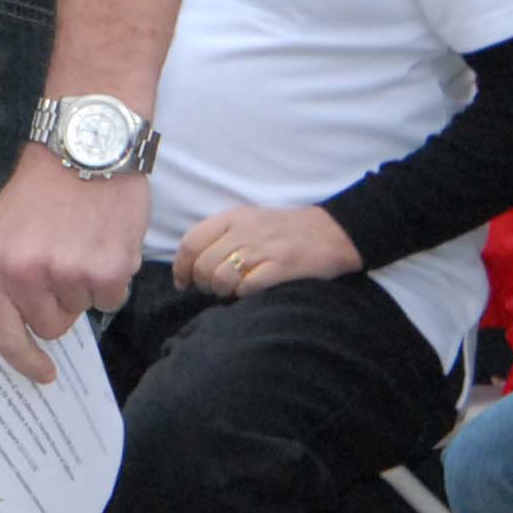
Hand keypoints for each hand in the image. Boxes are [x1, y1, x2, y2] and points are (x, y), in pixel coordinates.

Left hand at [0, 153, 148, 379]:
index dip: (25, 361)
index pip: (3, 335)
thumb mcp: (2, 229)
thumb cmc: (42, 188)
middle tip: (64, 261)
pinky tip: (105, 242)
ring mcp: (66, 275)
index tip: (43, 373)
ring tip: (82, 242)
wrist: (84, 146)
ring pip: (83, 310)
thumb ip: (7, 276)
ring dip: (87, 285)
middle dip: (60, 303)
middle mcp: (24, 274)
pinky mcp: (106, 271)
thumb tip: (22, 325)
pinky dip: (113, 277)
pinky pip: (112, 298)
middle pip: (50, 325)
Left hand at [172, 204, 362, 299]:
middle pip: (204, 265)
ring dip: (222, 291)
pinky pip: (248, 287)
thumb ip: (220, 235)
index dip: (181, 267)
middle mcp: (244, 231)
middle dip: (203, 284)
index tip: (183, 283)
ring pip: (222, 277)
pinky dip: (243, 295)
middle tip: (213, 289)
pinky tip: (250, 292)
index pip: (191, 242)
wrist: (330, 232)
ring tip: (232, 291)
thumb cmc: (284, 230)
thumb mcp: (248, 220)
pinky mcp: (282, 267)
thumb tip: (191, 263)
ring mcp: (263, 249)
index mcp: (232, 217)